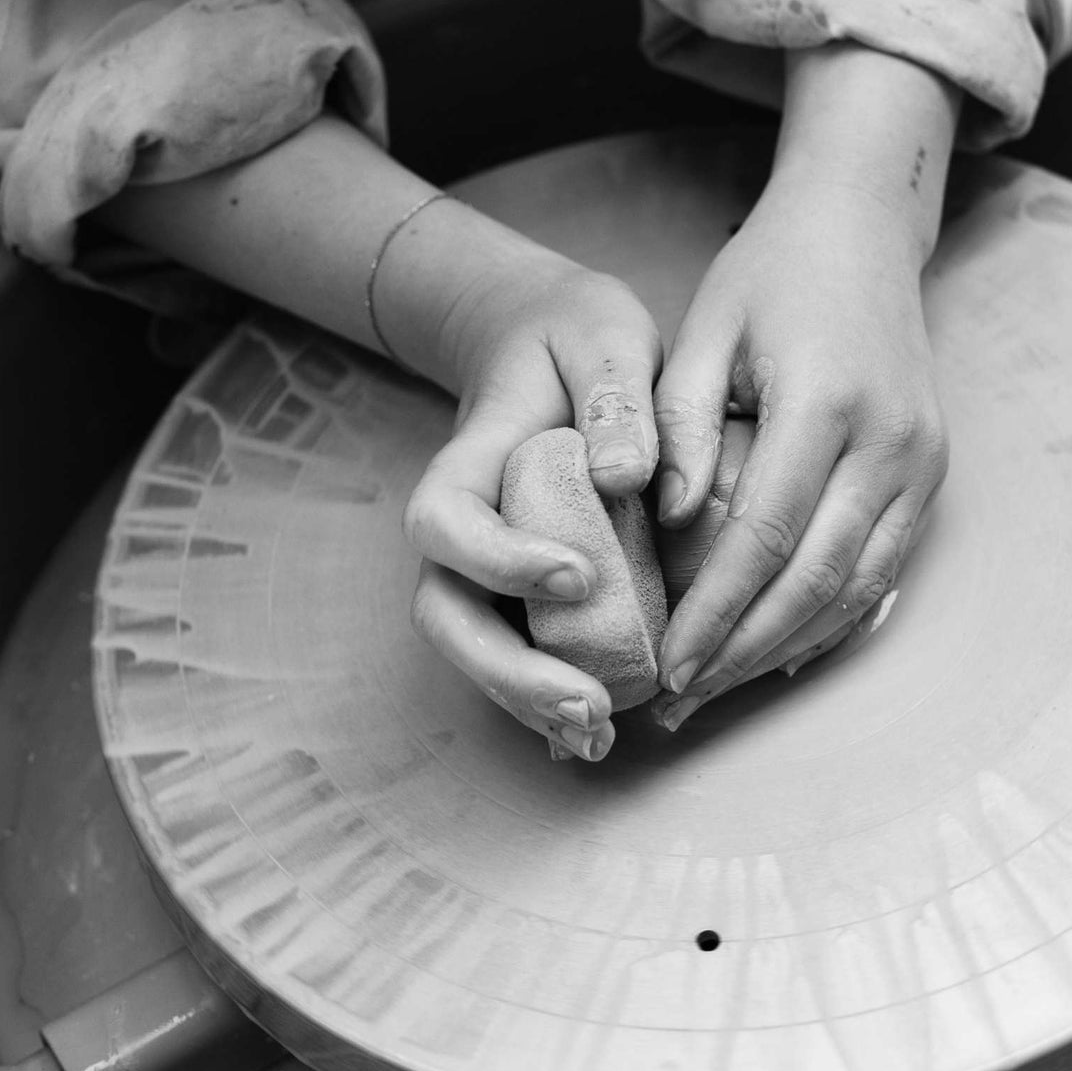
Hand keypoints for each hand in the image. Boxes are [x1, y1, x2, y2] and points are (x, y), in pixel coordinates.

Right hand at [400, 238, 661, 759]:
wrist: (542, 338)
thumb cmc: (575, 336)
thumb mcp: (604, 334)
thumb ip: (617, 395)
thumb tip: (627, 477)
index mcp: (470, 460)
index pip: (448, 522)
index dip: (498, 560)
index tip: (577, 576)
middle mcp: (462, 524)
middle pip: (444, 612)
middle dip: (507, 669)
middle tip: (587, 702)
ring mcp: (483, 564)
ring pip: (474, 646)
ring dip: (526, 701)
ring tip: (595, 736)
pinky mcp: (517, 588)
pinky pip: (516, 651)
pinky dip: (546, 699)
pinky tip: (595, 736)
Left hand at [652, 172, 947, 727]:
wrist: (862, 229)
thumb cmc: (769, 275)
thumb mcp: (705, 329)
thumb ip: (679, 422)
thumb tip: (670, 522)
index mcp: (826, 402)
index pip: (764, 535)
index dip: (715, 610)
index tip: (667, 661)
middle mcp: (890, 441)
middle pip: (815, 579)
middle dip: (745, 651)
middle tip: (683, 700)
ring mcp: (922, 460)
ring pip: (858, 587)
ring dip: (787, 648)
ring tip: (721, 688)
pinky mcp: (932, 471)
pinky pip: (883, 567)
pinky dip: (834, 619)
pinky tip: (782, 653)